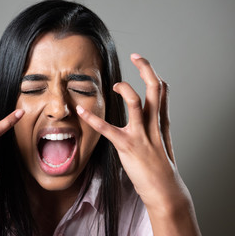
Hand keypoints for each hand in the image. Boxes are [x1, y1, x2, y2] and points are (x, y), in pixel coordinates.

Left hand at [77, 54, 199, 234]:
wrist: (165, 190)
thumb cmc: (161, 166)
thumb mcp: (164, 141)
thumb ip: (158, 123)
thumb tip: (153, 111)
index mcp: (161, 121)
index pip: (163, 90)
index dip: (153, 73)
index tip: (142, 63)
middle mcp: (154, 123)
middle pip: (155, 88)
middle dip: (146, 68)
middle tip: (136, 56)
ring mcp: (141, 134)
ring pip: (136, 102)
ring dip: (125, 89)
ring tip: (115, 85)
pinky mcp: (127, 146)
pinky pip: (108, 129)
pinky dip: (93, 119)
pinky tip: (81, 112)